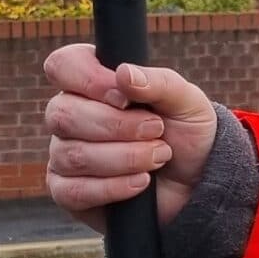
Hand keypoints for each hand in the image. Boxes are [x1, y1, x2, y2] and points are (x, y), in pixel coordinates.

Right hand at [42, 43, 218, 232]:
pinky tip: (141, 182)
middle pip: (62, 113)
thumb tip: (123, 73)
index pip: (62, 65)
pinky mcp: (67, 191)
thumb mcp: (186, 102)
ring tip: (159, 155)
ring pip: (72, 154)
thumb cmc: (185, 133)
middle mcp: (70, 116)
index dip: (89, 80)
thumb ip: (159, 83)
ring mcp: (64, 154)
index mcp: (93, 84)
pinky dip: (114, 187)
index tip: (126, 98)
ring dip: (125, 157)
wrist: (196, 181)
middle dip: (117, 125)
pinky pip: (72, 190)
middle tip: (157, 130)